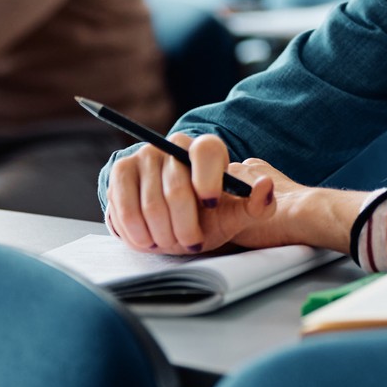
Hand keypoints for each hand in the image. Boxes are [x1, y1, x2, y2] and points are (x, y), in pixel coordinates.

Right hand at [104, 133, 358, 255]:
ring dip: (161, 234)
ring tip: (170, 242)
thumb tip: (265, 186)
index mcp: (206, 149)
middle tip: (190, 242)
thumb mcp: (237, 215)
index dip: (209, 181)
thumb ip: (258, 204)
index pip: (207, 152)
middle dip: (185, 226)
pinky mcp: (121, 170)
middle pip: (177, 189)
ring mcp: (145, 155)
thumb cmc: (209, 216)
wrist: (171, 219)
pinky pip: (125, 208)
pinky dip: (137, 233)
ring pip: (150, 204)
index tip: (211, 205)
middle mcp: (174, 143)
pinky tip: (148, 240)